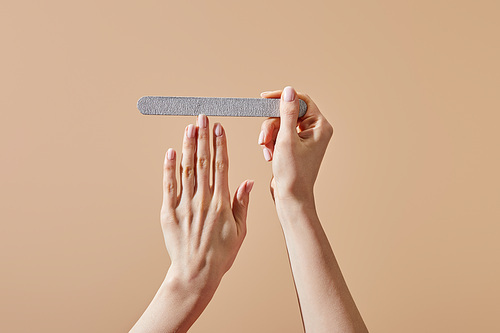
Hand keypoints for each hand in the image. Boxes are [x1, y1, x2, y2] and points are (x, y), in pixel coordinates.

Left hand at [162, 114, 253, 291]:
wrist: (196, 273)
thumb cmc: (220, 254)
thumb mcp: (240, 231)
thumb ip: (242, 204)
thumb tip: (248, 182)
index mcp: (221, 203)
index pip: (221, 166)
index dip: (220, 144)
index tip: (219, 128)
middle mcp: (203, 200)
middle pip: (202, 161)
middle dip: (203, 136)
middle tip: (203, 117)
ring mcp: (184, 205)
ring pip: (186, 169)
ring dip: (187, 146)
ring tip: (189, 127)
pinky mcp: (169, 212)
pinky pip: (168, 185)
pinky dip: (169, 168)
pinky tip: (171, 152)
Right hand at [258, 86, 332, 202]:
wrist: (291, 197)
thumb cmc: (293, 174)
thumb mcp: (286, 140)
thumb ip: (287, 113)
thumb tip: (289, 91)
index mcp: (319, 127)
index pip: (301, 101)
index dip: (281, 98)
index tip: (264, 98)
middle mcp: (314, 131)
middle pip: (287, 113)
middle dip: (272, 126)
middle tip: (263, 139)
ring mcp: (304, 139)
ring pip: (280, 124)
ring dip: (269, 136)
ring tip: (267, 151)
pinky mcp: (294, 146)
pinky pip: (278, 135)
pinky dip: (271, 143)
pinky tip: (269, 155)